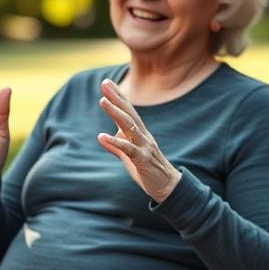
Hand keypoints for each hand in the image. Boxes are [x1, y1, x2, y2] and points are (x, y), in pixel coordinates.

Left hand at [97, 79, 180, 202]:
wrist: (167, 186)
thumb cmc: (148, 170)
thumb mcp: (129, 157)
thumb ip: (116, 146)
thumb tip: (102, 137)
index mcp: (139, 133)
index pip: (127, 111)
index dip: (117, 97)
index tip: (107, 82)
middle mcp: (143, 135)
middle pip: (129, 113)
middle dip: (116, 97)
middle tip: (105, 83)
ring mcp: (144, 146)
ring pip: (129, 126)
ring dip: (115, 112)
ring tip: (102, 101)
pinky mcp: (143, 159)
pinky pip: (128, 149)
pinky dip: (114, 142)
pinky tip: (101, 136)